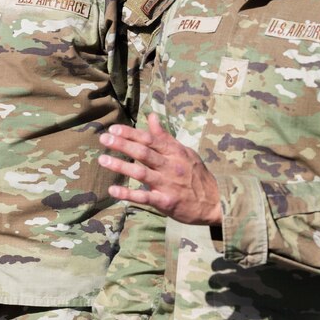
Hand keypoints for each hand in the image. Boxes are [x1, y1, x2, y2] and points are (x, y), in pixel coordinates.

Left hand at [99, 114, 222, 225]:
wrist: (216, 202)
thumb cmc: (197, 176)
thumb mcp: (185, 152)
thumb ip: (165, 136)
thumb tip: (151, 116)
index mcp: (175, 152)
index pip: (150, 139)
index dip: (131, 133)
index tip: (113, 128)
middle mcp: (171, 166)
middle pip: (144, 153)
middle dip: (122, 144)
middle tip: (104, 139)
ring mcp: (168, 184)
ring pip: (141, 173)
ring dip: (121, 166)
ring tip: (103, 160)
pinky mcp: (166, 202)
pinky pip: (144, 197)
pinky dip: (128, 194)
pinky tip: (113, 190)